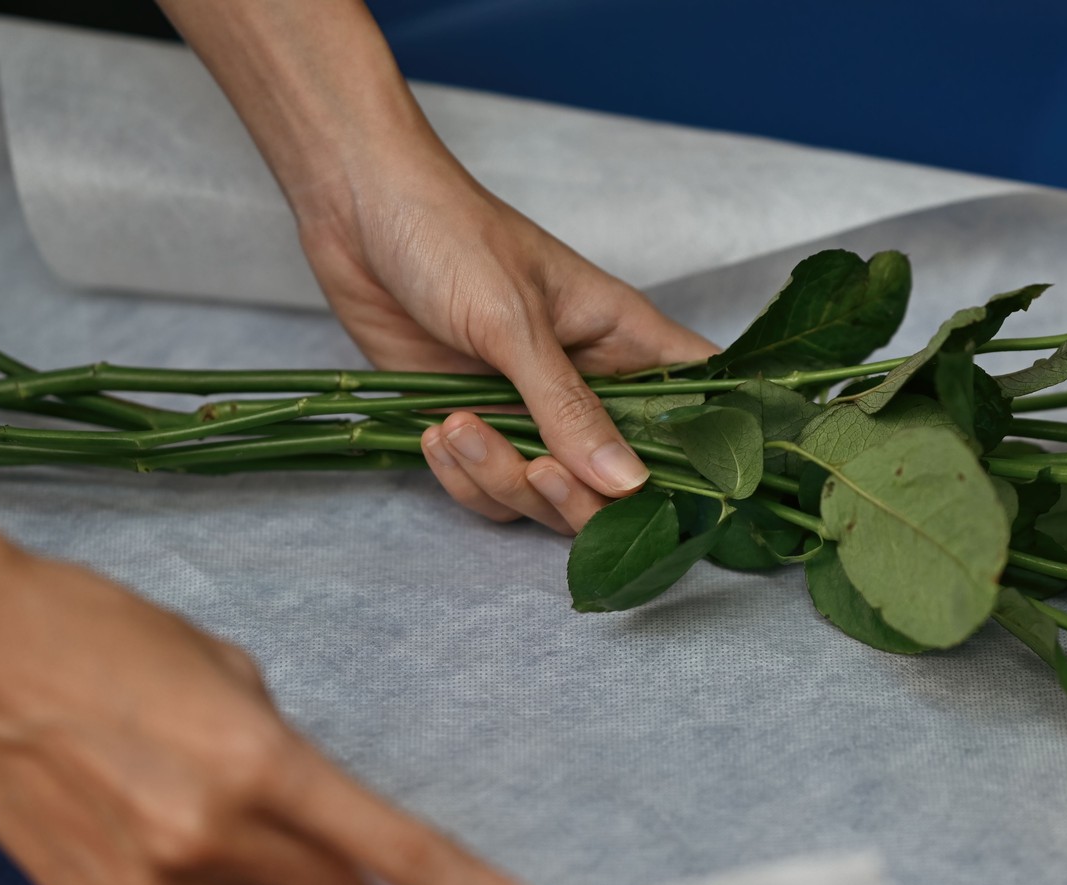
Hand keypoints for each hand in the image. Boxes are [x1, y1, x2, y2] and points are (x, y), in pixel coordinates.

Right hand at [0, 552, 544, 884]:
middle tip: (376, 853)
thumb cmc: (89, 630)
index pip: (392, 850)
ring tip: (267, 831)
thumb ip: (286, 751)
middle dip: (374, 884)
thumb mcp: (224, 666)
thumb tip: (318, 804)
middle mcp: (207, 839)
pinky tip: (190, 835)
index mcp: (256, 765)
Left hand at [298, 164, 713, 532]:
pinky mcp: (474, 424)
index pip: (700, 402)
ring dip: (502, 479)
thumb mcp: (514, 320)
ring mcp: (529, 411)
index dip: (710, 452)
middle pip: (621, 482)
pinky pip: (487, 488)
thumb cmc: (449, 232)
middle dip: (579, 496)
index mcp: (625, 341)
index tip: (693, 492)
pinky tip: (435, 433)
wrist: (356, 206)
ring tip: (458, 425)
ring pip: (548, 496)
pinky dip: (461, 477)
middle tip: (539, 472)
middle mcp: (588, 386)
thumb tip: (629, 484)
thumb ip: (569, 407)